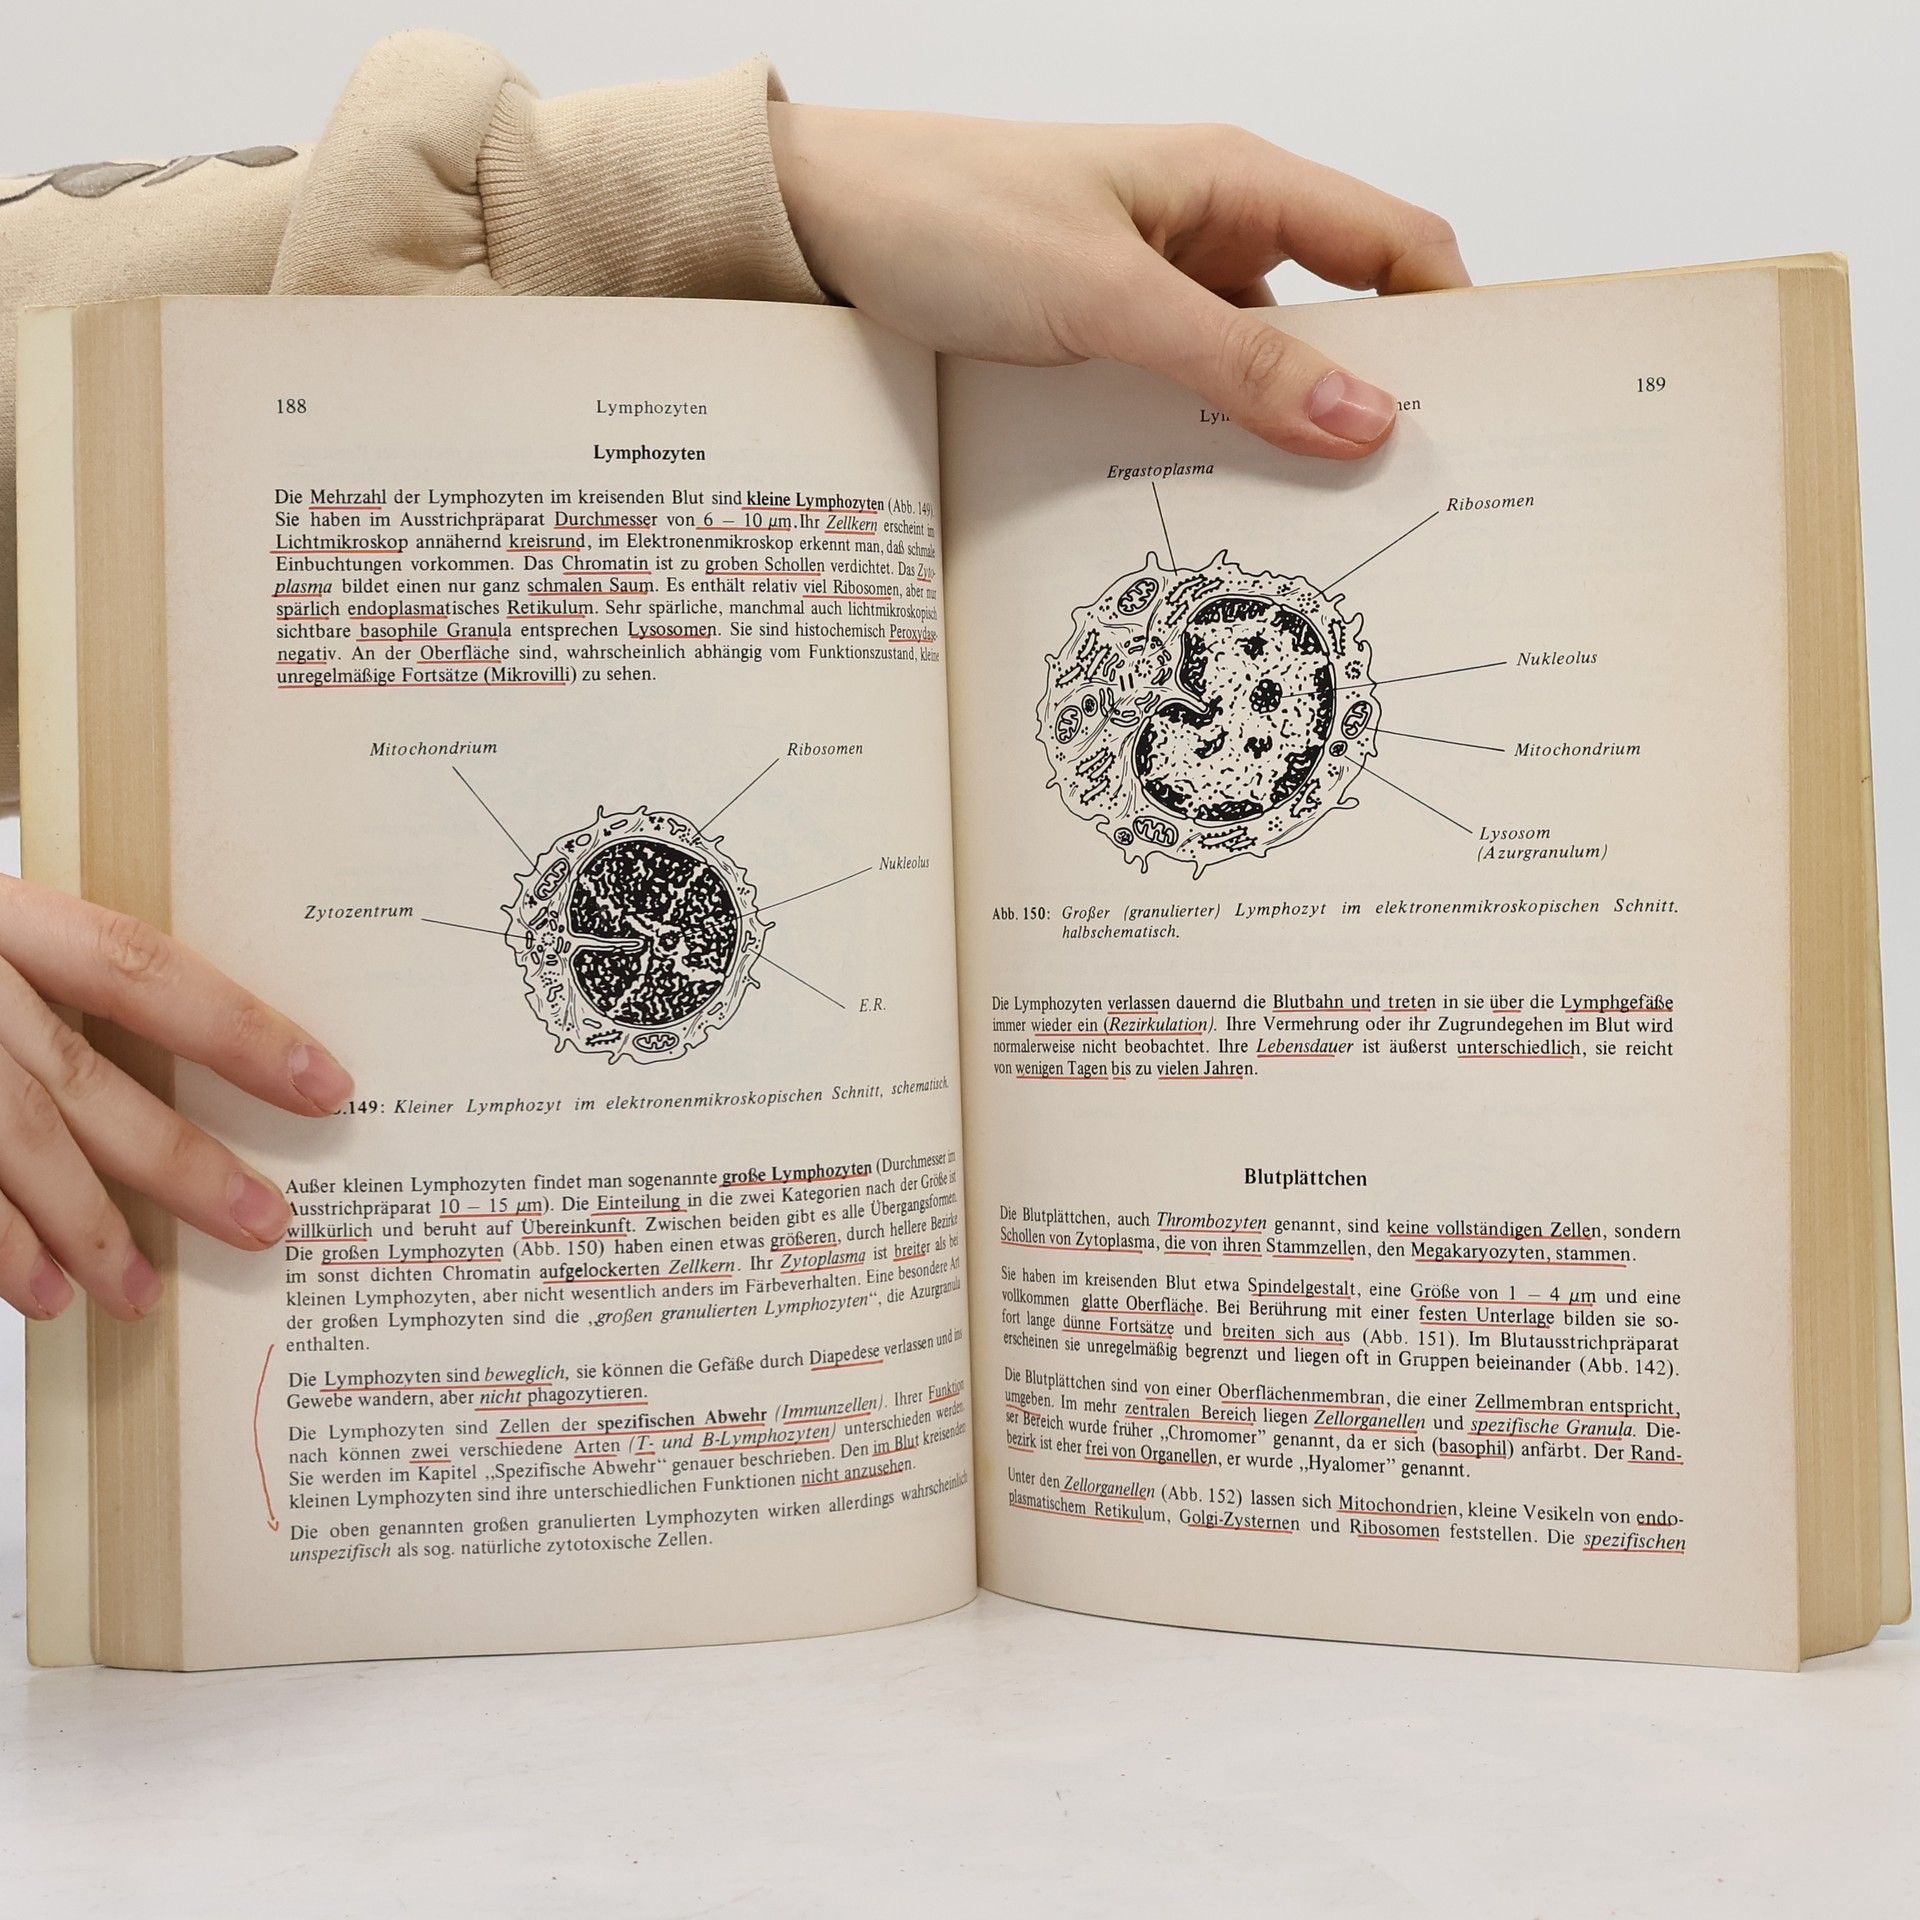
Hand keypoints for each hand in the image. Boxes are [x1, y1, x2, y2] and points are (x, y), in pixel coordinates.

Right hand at [0, 878, 351, 1321]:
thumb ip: (51, 983)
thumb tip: (166, 1079)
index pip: (138, 968)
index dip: (237, 1029)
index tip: (327, 1085)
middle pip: (78, 1076)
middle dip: (179, 1160)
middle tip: (266, 1224)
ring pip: (5, 1142)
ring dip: (84, 1228)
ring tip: (143, 1296)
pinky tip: (42, 1296)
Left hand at [770, 105, 1467, 458]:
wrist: (816, 224)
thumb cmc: (949, 215)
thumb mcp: (1108, 294)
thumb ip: (1238, 363)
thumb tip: (1369, 419)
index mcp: (1235, 182)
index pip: (1393, 244)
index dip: (1453, 320)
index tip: (1486, 415)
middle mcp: (1208, 230)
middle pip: (1336, 316)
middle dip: (1373, 399)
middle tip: (1405, 503)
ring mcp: (1155, 288)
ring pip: (1257, 370)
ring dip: (1281, 436)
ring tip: (1313, 529)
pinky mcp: (1102, 337)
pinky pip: (1184, 395)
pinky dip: (1206, 444)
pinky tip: (1211, 506)